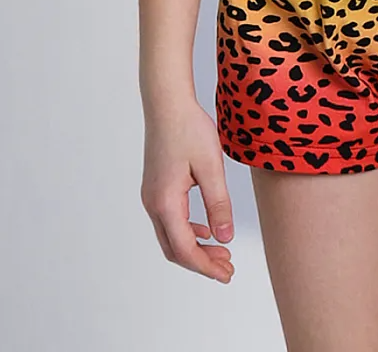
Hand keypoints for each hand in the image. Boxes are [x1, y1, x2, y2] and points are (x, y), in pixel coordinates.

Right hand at [140, 96, 235, 282]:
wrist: (167, 103)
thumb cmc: (188, 129)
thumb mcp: (211, 167)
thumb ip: (218, 204)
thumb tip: (224, 238)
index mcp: (166, 202)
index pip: (185, 249)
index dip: (206, 266)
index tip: (226, 274)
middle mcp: (153, 203)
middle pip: (174, 248)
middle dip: (201, 262)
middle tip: (226, 269)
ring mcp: (151, 196)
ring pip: (171, 236)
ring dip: (195, 247)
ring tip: (220, 252)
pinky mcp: (156, 187)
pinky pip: (169, 221)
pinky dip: (187, 232)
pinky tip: (205, 229)